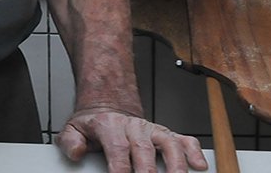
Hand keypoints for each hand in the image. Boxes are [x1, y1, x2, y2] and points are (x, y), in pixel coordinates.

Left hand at [56, 107, 207, 172]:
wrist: (108, 105)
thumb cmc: (94, 124)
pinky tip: (199, 165)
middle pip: (144, 149)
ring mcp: (152, 130)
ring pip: (168, 143)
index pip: (117, 147)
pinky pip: (184, 140)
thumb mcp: (73, 128)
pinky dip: (193, 151)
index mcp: (110, 125)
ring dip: (175, 163)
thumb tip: (77, 152)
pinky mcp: (165, 134)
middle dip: (148, 171)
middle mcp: (134, 126)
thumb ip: (71, 141)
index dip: (120, 167)